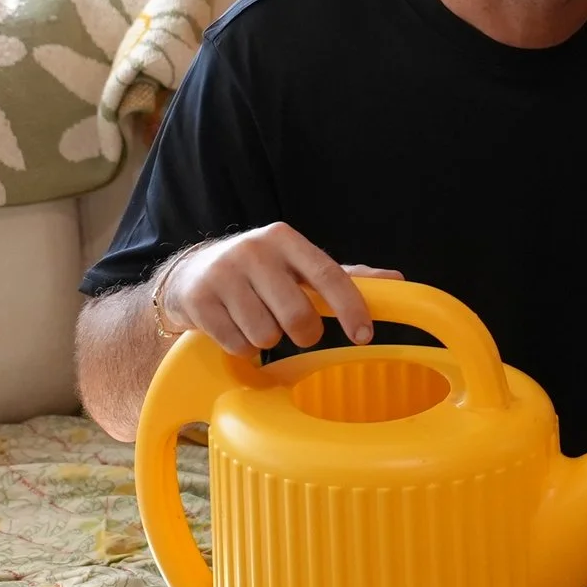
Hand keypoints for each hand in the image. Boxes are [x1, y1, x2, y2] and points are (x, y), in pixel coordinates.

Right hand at [158, 223, 401, 356]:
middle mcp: (254, 252)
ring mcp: (223, 275)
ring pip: (266, 334)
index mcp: (286, 239)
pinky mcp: (199, 301)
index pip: (329, 274)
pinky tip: (234, 327)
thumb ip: (343, 276)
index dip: (350, 308)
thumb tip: (397, 280)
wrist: (189, 274)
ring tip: (257, 322)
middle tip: (297, 330)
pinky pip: (237, 344)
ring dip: (268, 340)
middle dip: (304, 333)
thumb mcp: (297, 266)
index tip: (363, 335)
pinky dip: (242, 347)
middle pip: (298, 315)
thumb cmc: (259, 273)